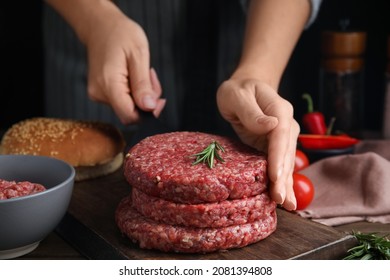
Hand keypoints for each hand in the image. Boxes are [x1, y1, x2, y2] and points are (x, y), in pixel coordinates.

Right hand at [83, 10, 165, 123]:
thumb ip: (143, 84)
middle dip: (147, 101)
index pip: (130, 116)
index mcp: (109, 84)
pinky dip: (134, 92)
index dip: (148, 113)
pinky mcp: (101, 92)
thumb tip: (149, 108)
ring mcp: (98, 94)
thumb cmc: (120, 34)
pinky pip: (123, 100)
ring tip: (143, 72)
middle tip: (151, 77)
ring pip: (128, 107)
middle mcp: (99, 93)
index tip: (159, 99)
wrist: (100, 25)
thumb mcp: (138, 55)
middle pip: (131, 112)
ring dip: (142, 94)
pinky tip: (134, 75)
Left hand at [216, 78, 298, 209]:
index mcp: (279, 109)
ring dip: (287, 184)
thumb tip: (270, 125)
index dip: (278, 157)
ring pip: (287, 163)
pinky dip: (284, 181)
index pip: (281, 135)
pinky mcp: (276, 146)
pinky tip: (287, 198)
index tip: (275, 177)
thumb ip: (251, 111)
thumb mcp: (237, 95)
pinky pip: (280, 165)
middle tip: (280, 199)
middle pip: (286, 154)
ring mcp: (283, 137)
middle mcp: (286, 125)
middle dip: (283, 178)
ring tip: (287, 205)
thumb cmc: (239, 90)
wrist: (246, 88)